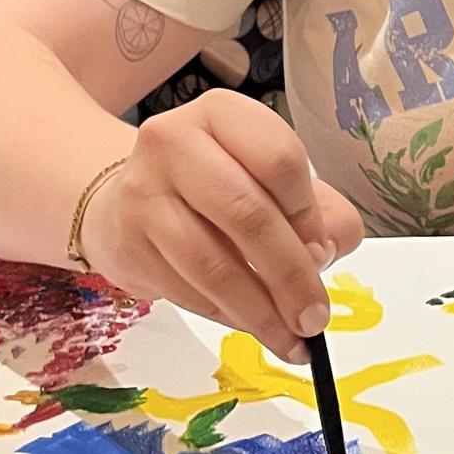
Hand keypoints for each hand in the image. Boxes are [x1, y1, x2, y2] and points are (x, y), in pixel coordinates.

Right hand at [79, 89, 363, 363]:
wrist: (128, 199)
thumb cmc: (222, 186)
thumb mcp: (279, 182)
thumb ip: (323, 211)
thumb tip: (328, 250)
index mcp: (223, 114)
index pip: (278, 159)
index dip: (308, 213)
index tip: (324, 251)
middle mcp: (173, 143)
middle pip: (246, 214)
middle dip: (291, 276)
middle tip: (315, 316)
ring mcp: (142, 193)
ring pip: (213, 264)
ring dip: (260, 312)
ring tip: (292, 339)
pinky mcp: (125, 244)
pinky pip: (186, 292)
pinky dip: (228, 317)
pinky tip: (254, 327)